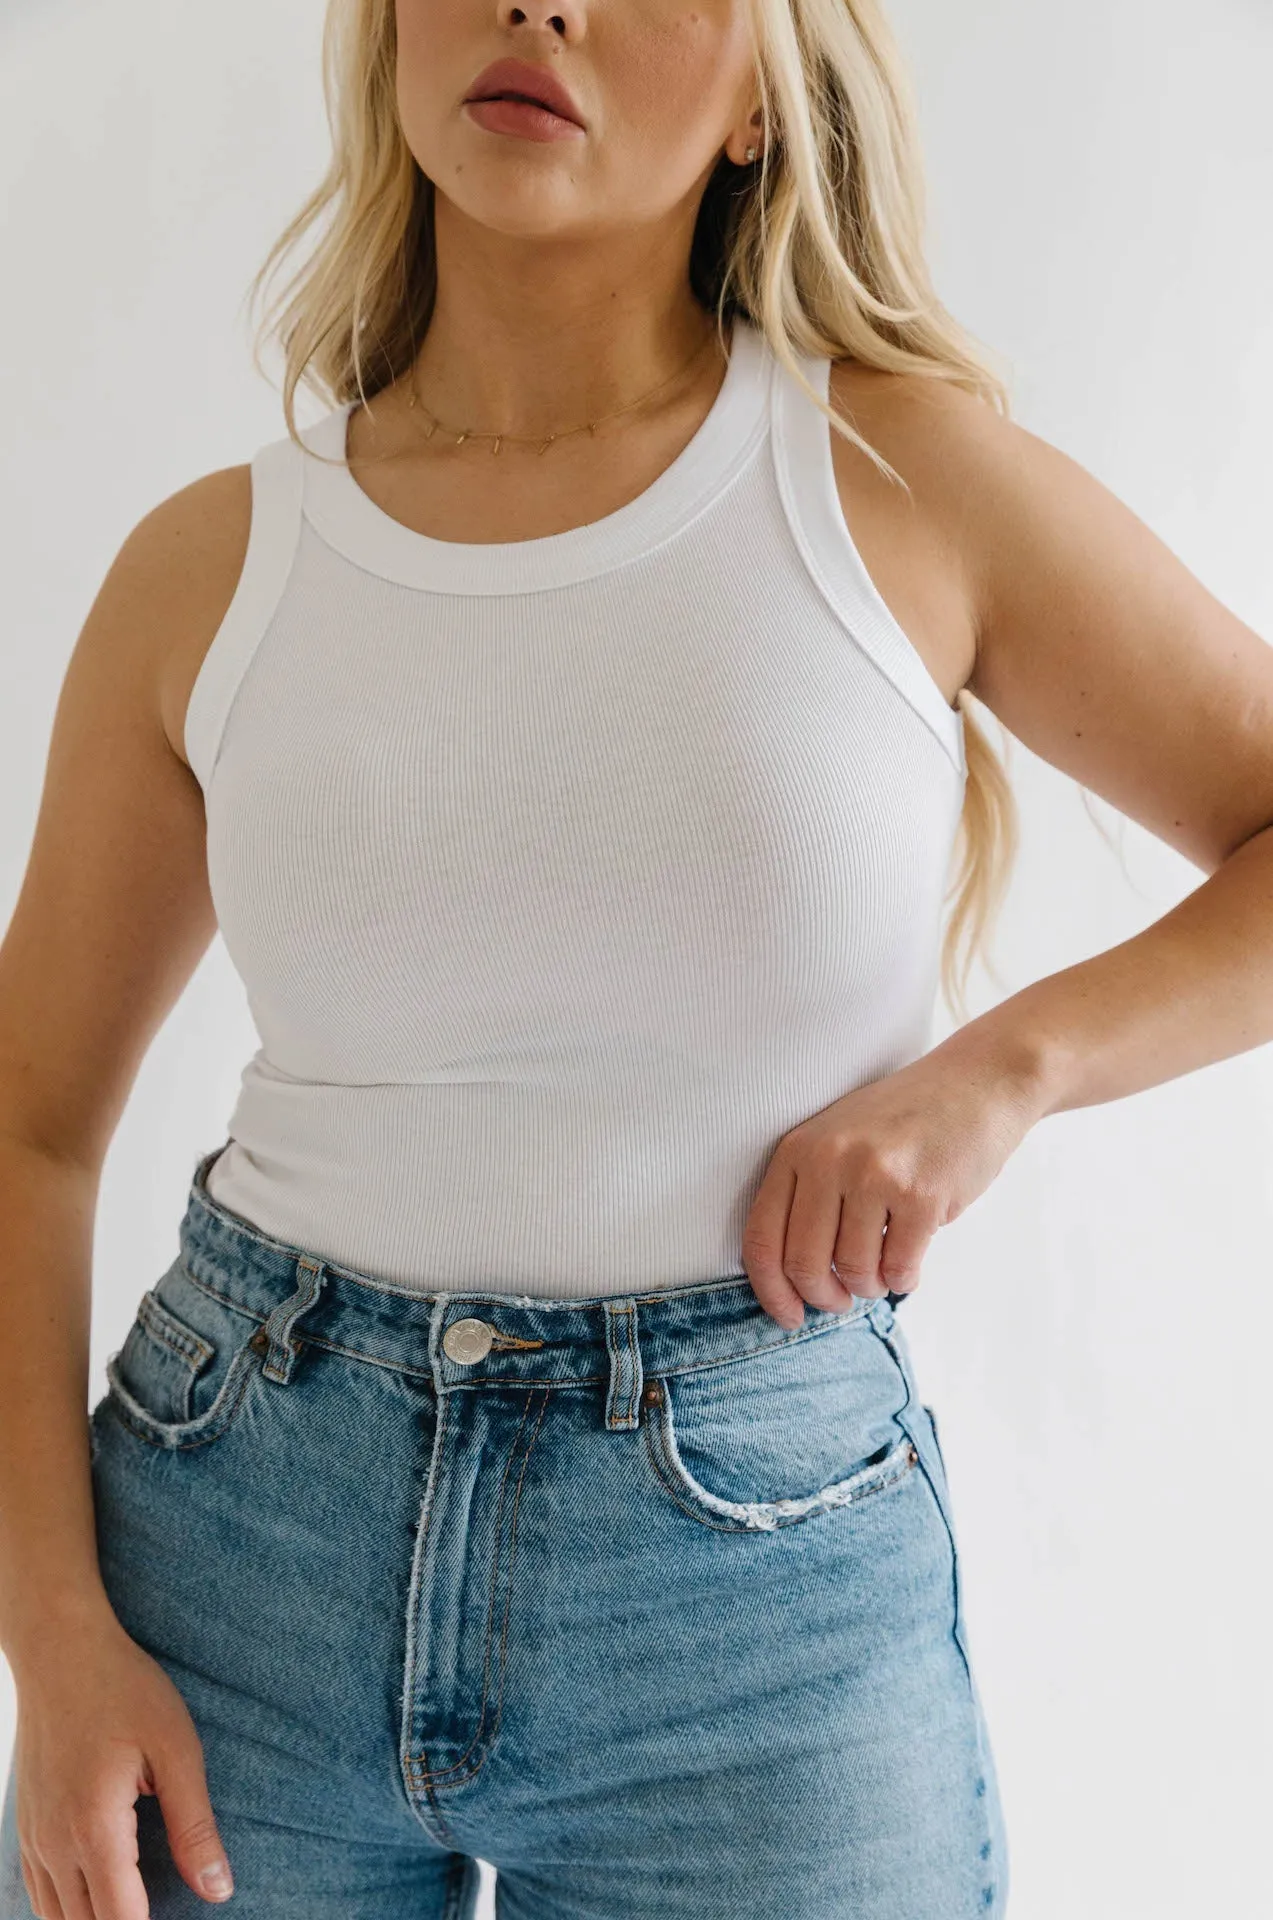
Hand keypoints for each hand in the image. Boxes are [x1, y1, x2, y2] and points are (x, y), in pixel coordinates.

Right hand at [11, 1614, 234, 1916]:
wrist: (60, 1651)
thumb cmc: (124, 1690)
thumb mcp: (175, 1748)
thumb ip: (195, 1825)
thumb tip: (218, 1891)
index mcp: (96, 1829)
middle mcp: (55, 1844)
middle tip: (163, 1913)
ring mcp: (33, 1837)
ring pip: (57, 1918)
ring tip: (136, 1907)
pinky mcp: (25, 1826)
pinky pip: (37, 1893)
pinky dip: (66, 1910)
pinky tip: (96, 1898)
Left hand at [740, 1037, 1043, 1328]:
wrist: (978, 1083)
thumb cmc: (905, 1120)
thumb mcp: (839, 1137)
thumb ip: (810, 1194)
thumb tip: (793, 1281)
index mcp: (798, 1148)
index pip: (762, 1238)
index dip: (771, 1291)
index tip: (790, 1317)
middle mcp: (829, 1159)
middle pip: (804, 1264)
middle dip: (824, 1297)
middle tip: (842, 1300)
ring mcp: (876, 1176)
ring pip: (854, 1271)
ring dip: (871, 1285)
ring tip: (884, 1268)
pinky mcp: (921, 1195)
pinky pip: (900, 1268)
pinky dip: (904, 1279)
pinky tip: (910, 1261)